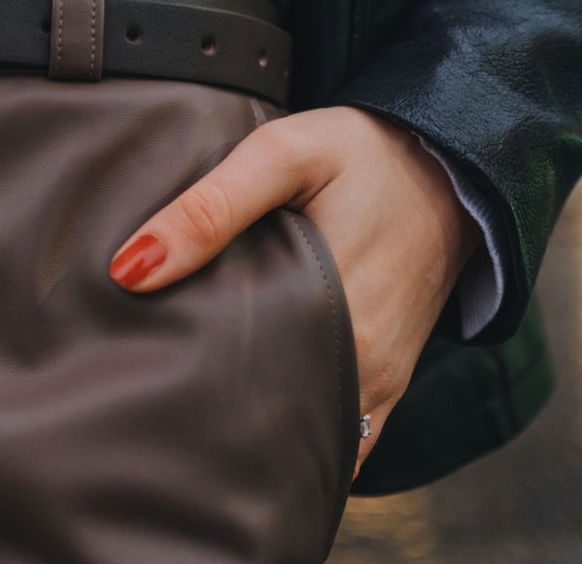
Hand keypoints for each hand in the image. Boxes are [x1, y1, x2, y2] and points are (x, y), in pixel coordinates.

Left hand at [107, 106, 480, 476]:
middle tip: (152, 393)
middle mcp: (365, 367)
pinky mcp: (388, 376)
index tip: (141, 385)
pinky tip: (245, 407)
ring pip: (304, 429)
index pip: (245, 393)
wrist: (454, 162)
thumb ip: (209, 208)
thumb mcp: (283, 156)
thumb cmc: (365, 154)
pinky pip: (338, 427)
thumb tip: (130, 270)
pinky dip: (295, 425)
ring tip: (189, 402)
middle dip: (211, 417)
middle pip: (269, 420)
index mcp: (338, 320)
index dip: (189, 396)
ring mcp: (380, 378)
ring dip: (251, 424)